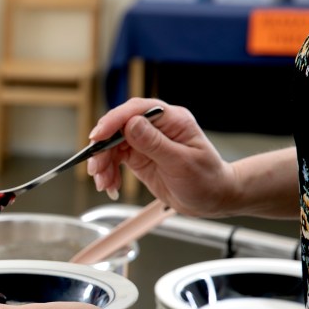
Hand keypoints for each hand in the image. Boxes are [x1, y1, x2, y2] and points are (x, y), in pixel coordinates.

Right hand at [85, 98, 237, 216]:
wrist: (212, 198)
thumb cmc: (206, 179)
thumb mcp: (181, 162)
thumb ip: (155, 143)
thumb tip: (131, 124)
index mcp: (171, 119)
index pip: (136, 110)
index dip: (113, 121)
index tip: (98, 137)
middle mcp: (156, 127)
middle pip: (118, 127)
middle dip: (103, 148)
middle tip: (96, 169)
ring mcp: (146, 141)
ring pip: (113, 144)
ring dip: (103, 163)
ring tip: (103, 183)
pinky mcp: (139, 156)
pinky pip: (116, 159)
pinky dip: (109, 172)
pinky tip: (111, 185)